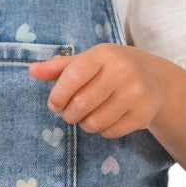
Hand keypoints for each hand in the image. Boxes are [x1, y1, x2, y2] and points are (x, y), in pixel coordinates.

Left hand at [29, 44, 170, 138]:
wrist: (153, 80)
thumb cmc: (110, 69)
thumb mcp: (87, 61)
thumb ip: (58, 67)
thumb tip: (32, 71)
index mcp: (104, 54)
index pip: (73, 76)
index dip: (58, 94)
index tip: (53, 104)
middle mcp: (123, 71)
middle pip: (81, 103)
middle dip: (68, 114)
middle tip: (68, 113)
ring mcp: (135, 93)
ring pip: (95, 121)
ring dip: (83, 124)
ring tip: (84, 117)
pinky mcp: (143, 114)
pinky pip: (110, 131)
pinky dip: (100, 131)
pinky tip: (103, 120)